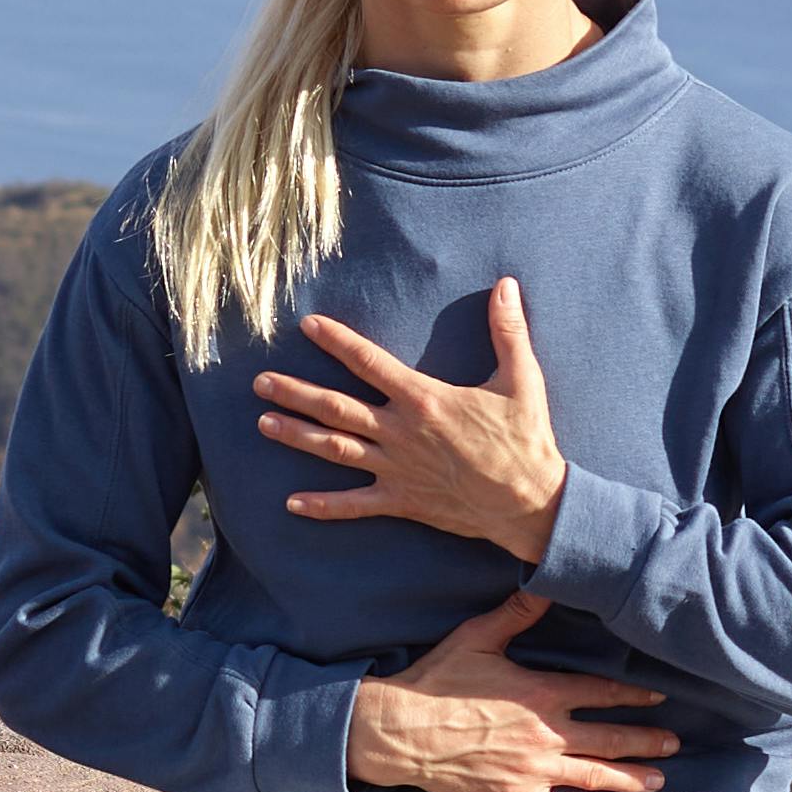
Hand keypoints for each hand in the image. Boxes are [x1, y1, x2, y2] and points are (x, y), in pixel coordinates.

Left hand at [257, 290, 570, 562]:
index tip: (308, 325)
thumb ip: (508, 330)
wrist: (531, 502)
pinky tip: (293, 504)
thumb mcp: (522, 379)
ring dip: (297, 436)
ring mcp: (397, 469)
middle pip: (336, 407)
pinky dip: (323, 506)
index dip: (336, 341)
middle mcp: (401, 432)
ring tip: (263, 424)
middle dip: (295, 392)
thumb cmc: (525, 440)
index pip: (369, 362)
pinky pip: (355, 504)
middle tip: (260, 382)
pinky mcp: (403, 501)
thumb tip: (507, 285)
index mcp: (423, 399)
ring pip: (335, 450)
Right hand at [346, 592, 686, 791]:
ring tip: (658, 780)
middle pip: (609, 738)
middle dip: (646, 741)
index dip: (633, 696)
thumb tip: (543, 583)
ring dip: (630, 779)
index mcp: (542, 692)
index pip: (601, 693)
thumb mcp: (477, 637)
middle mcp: (546, 733)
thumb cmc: (436, 680)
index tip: (659, 698)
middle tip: (674, 744)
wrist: (398, 729)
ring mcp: (533, 770)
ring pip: (595, 776)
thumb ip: (516, 614)